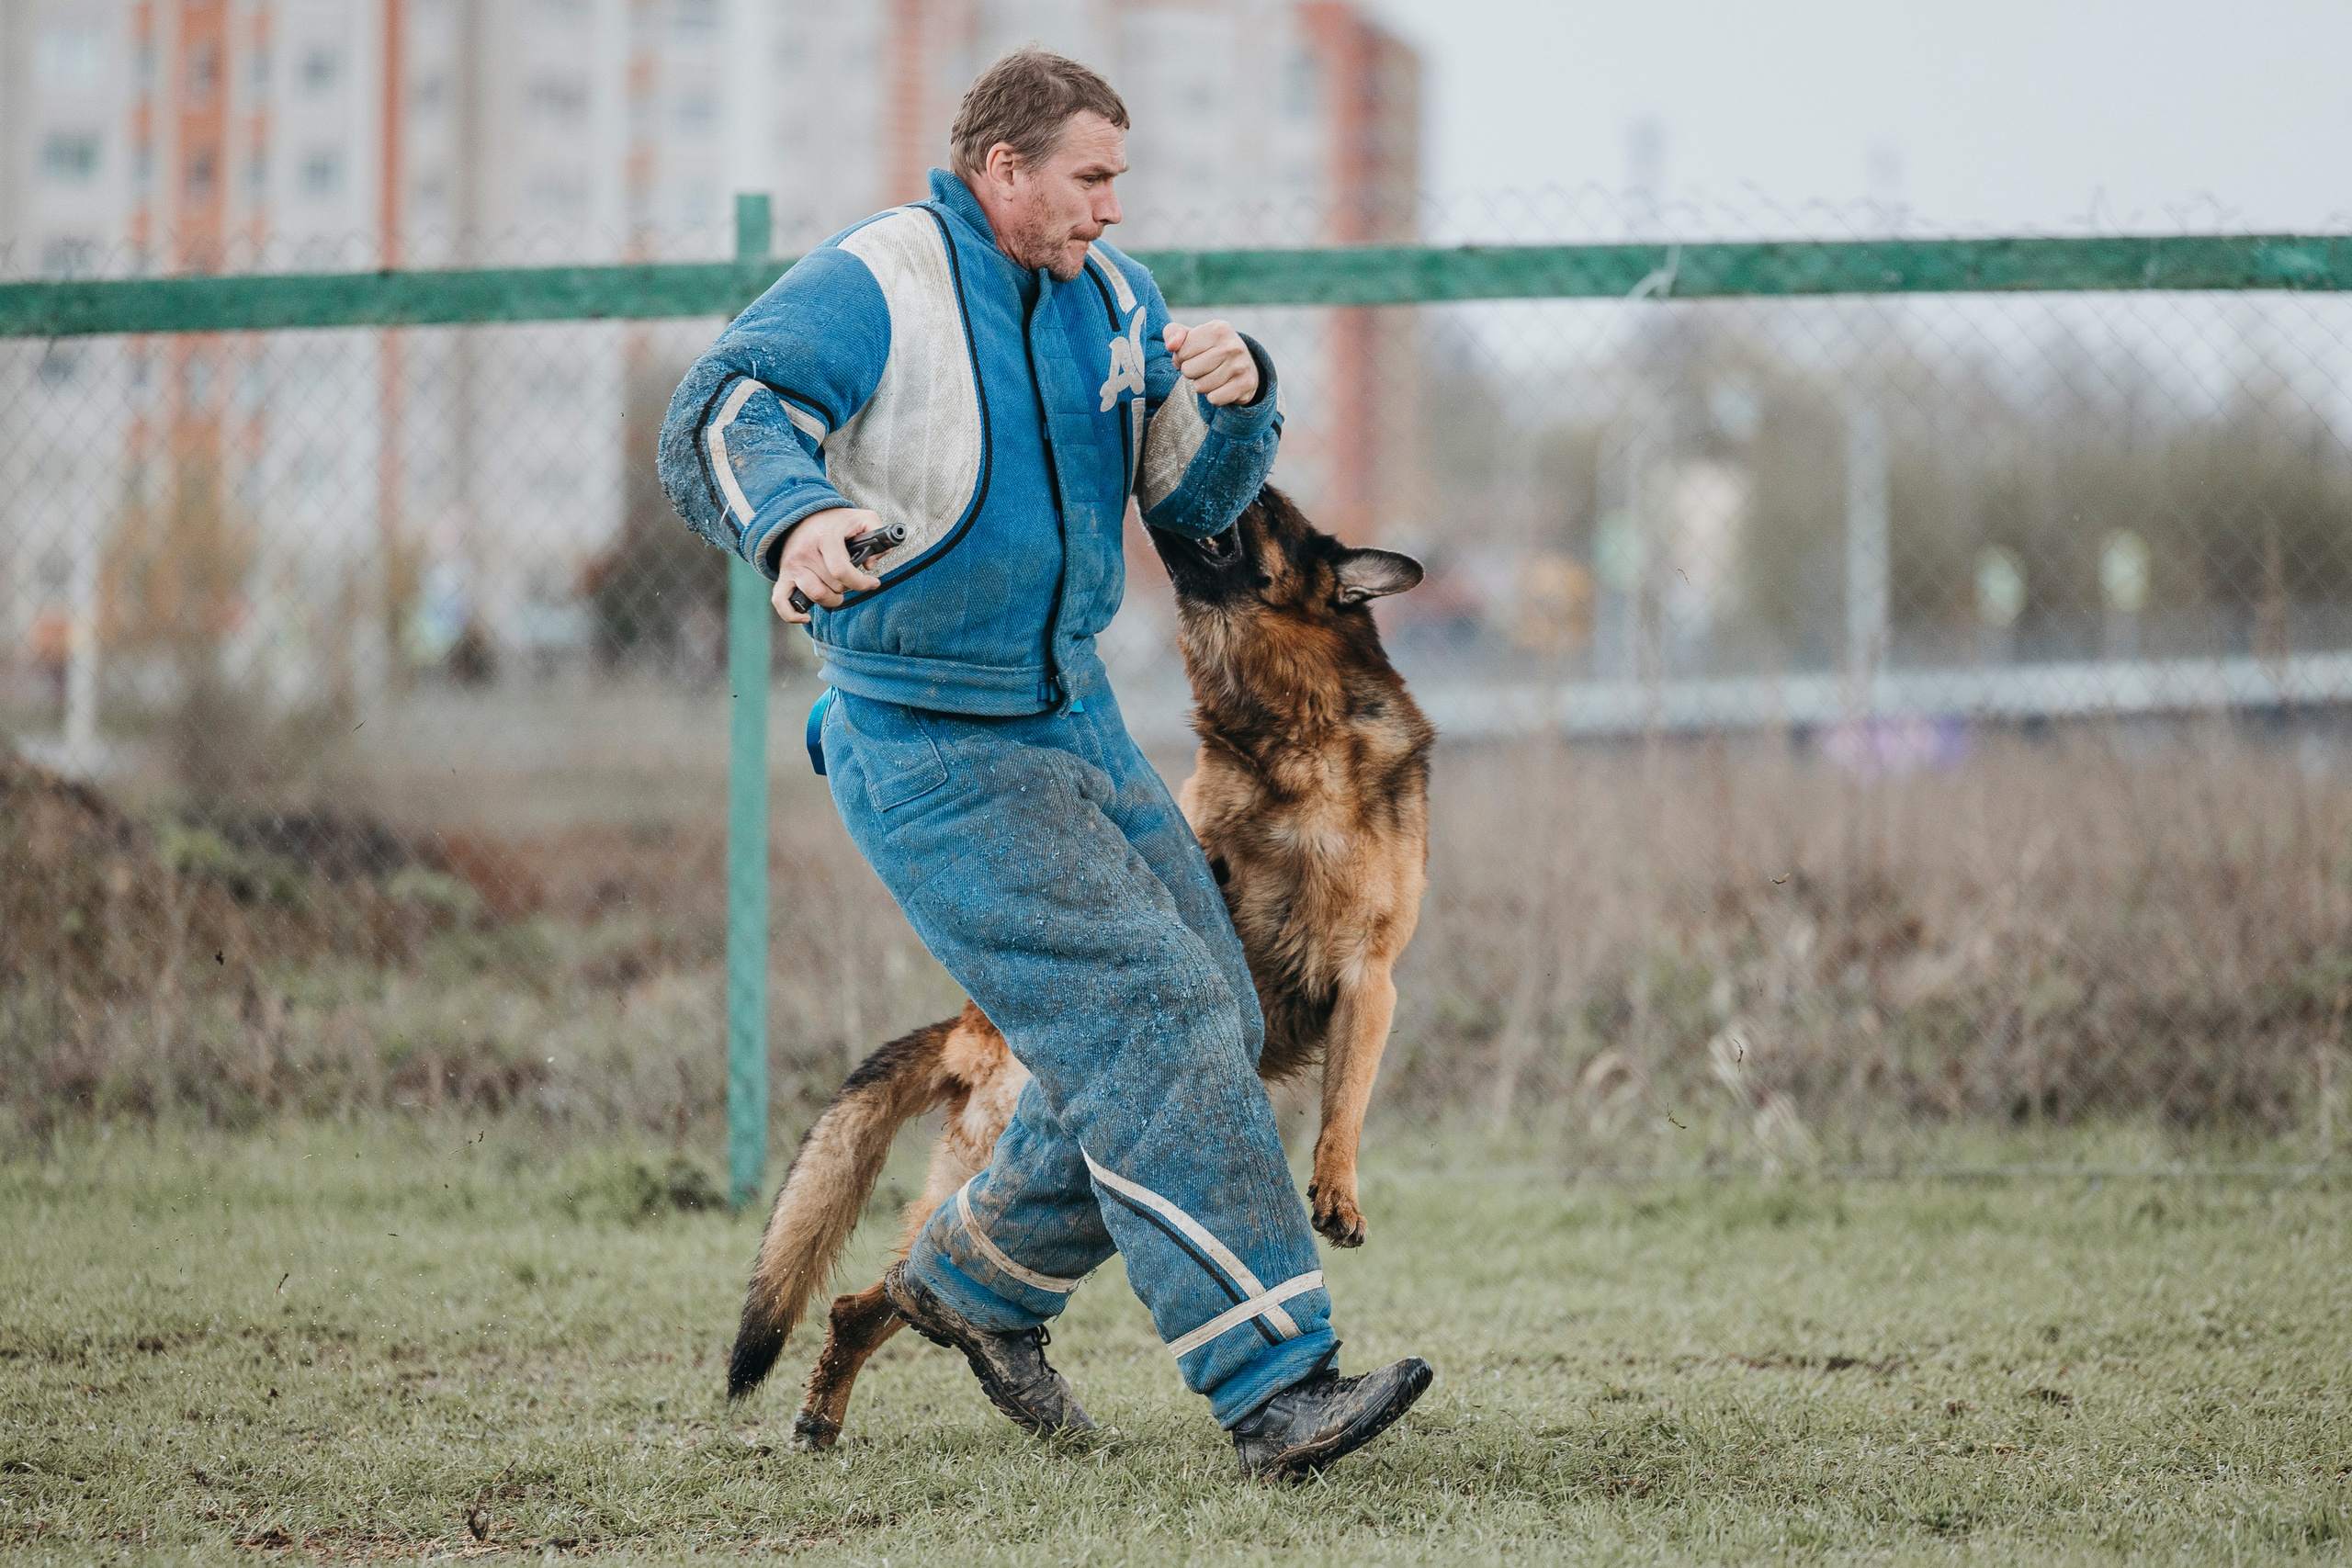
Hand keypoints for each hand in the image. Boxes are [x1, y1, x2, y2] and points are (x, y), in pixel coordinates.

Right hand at [772, 507, 882, 623]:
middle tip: (851, 579)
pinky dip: (792, 615)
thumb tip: (871, 564)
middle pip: (833, 586)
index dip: (862, 583)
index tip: (873, 583)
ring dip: (831, 599)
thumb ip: (878, 533)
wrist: (802, 515)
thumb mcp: (862, 518)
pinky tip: (806, 616)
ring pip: (815, 595)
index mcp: (825, 538)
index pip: (842, 572)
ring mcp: (792, 565)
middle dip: (848, 587)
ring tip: (837, 590)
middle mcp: (805, 552)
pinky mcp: (783, 575)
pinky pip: (781, 602)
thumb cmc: (835, 521)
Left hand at [1162, 320, 1258, 406]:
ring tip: (1211, 376)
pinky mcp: (1245, 384)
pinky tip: (1221, 386)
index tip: (1192, 355)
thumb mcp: (1191, 335)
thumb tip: (1171, 346)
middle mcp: (1231, 345)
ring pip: (1200, 387)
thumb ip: (1173, 333)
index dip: (1181, 357)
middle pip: (1189, 370)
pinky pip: (1214, 399)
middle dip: (1190, 372)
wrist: (1244, 365)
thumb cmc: (1210, 349)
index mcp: (1217, 329)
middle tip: (1202, 367)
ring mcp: (1240, 365)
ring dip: (1201, 385)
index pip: (1182, 351)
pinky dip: (1213, 397)